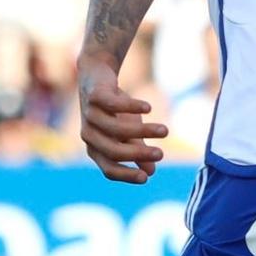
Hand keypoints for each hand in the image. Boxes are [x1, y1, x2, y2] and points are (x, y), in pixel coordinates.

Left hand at [77, 53, 166, 183]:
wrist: (97, 77)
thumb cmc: (114, 111)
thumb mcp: (128, 133)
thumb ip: (137, 150)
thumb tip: (150, 171)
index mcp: (96, 149)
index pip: (109, 169)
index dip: (126, 175)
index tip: (147, 178)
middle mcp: (90, 135)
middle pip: (113, 151)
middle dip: (138, 154)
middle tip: (161, 154)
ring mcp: (90, 116)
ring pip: (116, 129)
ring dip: (143, 131)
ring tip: (165, 131)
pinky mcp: (94, 96)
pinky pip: (112, 105)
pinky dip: (131, 107)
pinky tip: (149, 108)